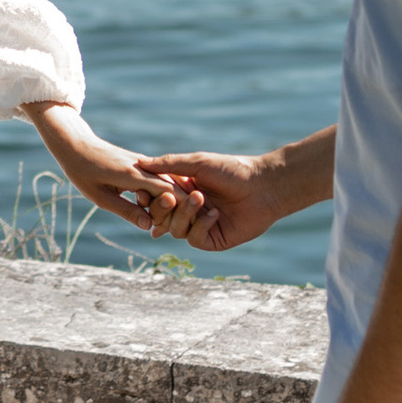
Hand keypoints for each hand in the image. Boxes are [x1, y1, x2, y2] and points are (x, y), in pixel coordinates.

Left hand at [21, 103, 166, 226]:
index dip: (175, 209)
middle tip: (168, 227)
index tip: (171, 225)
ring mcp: (143, 163)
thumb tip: (148, 225)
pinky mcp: (140, 164)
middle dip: (175, 207)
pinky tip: (158, 208)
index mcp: (134, 175)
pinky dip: (161, 193)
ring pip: (167, 181)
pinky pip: (158, 178)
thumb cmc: (83, 172)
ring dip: (169, 200)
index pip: (168, 191)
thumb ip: (126, 211)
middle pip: (172, 187)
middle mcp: (143, 166)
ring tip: (163, 221)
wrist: (76, 145)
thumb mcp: (101, 197)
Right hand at [128, 151, 285, 251]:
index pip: (154, 198)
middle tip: (169, 197)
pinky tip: (214, 214)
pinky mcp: (212, 240)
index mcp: (181, 190)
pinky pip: (194, 239)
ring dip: (184, 214)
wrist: (262, 186)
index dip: (146, 198)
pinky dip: (200, 226)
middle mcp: (188, 209)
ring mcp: (199, 225)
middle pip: (160, 217)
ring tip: (200, 200)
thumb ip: (168, 164)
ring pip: (175, 229)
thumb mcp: (197, 163)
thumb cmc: (231, 170)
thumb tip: (139, 162)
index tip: (141, 192)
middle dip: (161, 208)